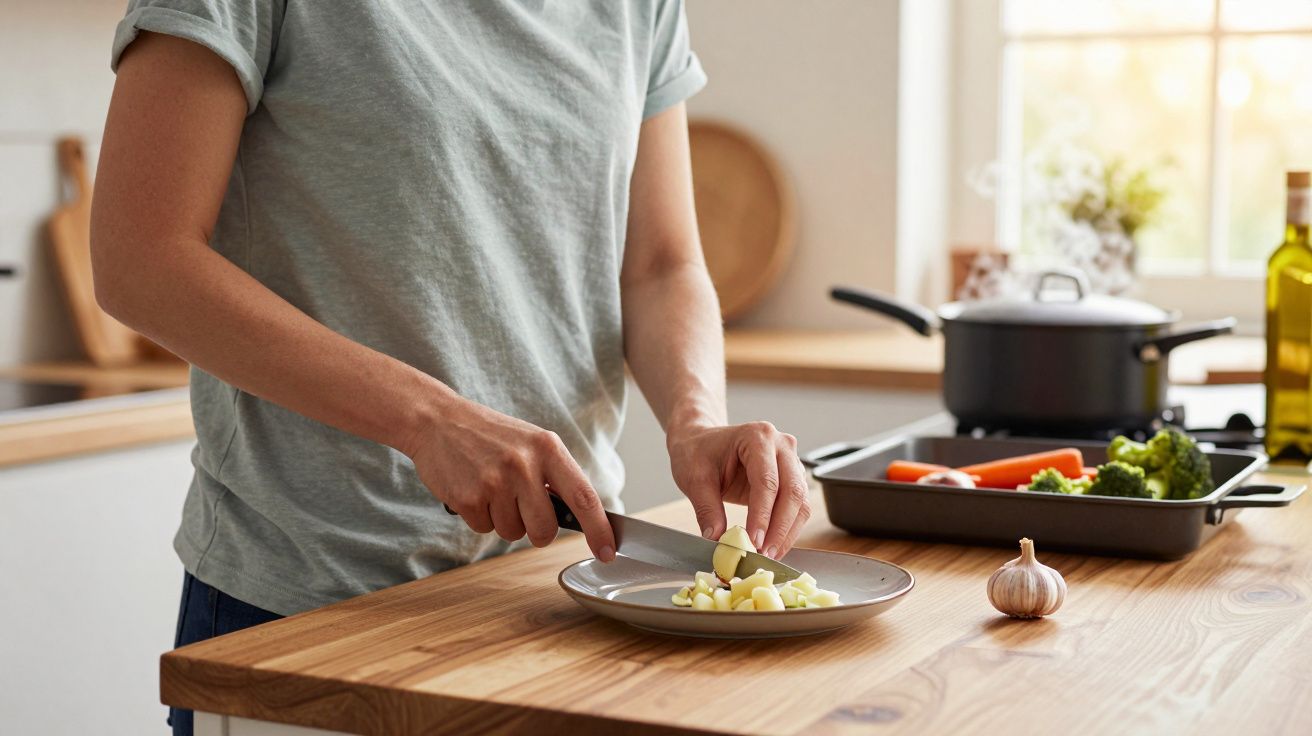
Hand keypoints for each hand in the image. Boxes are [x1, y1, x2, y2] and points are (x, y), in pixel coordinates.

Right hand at [403, 396, 616, 561]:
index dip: (599, 529)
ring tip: (491, 487)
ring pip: (513, 532)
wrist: (438, 420)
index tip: (607, 552)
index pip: (584, 497)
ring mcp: (495, 481)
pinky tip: (473, 489)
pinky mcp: (468, 497)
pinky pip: (484, 529)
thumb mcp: (531, 444)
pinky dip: (480, 516)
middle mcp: (524, 464)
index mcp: (548, 448)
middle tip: (522, 509)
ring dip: (503, 519)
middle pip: (545, 529)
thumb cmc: (491, 436)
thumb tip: (581, 517)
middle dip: (537, 532)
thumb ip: (555, 476)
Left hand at [666, 421, 811, 558]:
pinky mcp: (792, 477)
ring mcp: (791, 460)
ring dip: (788, 531)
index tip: (754, 541)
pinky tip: (773, 545)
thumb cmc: (697, 453)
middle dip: (780, 528)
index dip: (762, 515)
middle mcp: (781, 445)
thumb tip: (717, 538)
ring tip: (769, 554)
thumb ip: (706, 508)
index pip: (767, 481)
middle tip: (765, 553)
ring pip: (801, 501)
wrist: (701, 442)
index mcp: (757, 437)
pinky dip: (788, 528)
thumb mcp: (694, 479)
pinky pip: (798, 506)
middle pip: (792, 491)